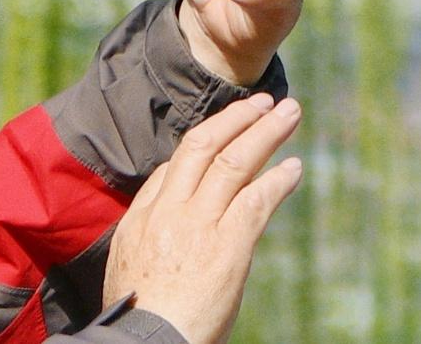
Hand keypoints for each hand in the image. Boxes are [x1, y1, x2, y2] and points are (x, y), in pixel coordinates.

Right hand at [99, 93, 303, 343]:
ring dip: (267, 133)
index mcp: (140, 218)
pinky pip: (257, 199)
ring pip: (236, 161)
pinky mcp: (229, 245)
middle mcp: (169, 212)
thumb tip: (168, 221)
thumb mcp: (126, 267)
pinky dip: (278, 179)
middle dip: (237, 118)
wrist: (145, 343)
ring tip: (291, 114)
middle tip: (265, 101)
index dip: (204, 144)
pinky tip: (294, 168)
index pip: (172, 167)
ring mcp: (199, 225)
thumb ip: (147, 235)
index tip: (226, 134)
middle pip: (204, 146)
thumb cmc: (139, 319)